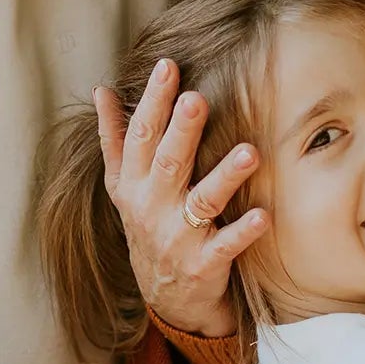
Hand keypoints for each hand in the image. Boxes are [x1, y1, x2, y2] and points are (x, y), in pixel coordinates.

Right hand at [95, 58, 268, 337]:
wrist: (165, 296)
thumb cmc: (148, 226)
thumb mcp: (123, 185)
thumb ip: (115, 138)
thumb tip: (101, 91)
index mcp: (133, 183)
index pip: (142, 135)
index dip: (153, 101)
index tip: (168, 66)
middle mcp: (152, 207)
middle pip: (168, 163)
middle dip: (182, 130)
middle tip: (197, 98)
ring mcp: (178, 237)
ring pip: (202, 202)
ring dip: (225, 177)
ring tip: (248, 153)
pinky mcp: (204, 264)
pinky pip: (225, 246)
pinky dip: (243, 231)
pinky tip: (263, 214)